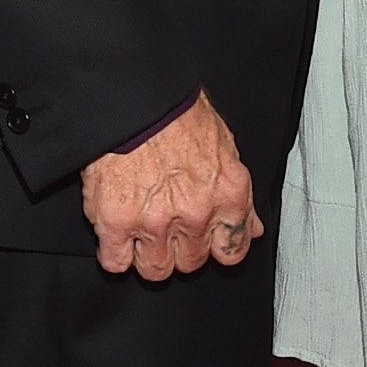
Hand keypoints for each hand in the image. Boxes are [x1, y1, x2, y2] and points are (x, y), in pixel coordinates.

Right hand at [81, 92, 260, 279]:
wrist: (135, 95)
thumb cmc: (178, 114)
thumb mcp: (226, 149)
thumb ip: (240, 198)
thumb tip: (252, 228)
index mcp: (227, 196)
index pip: (232, 253)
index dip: (215, 248)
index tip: (204, 241)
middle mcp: (195, 215)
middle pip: (191, 263)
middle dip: (180, 250)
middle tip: (168, 227)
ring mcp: (154, 223)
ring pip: (155, 270)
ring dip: (148, 255)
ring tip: (141, 232)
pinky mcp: (114, 223)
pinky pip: (115, 263)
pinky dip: (115, 254)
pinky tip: (117, 236)